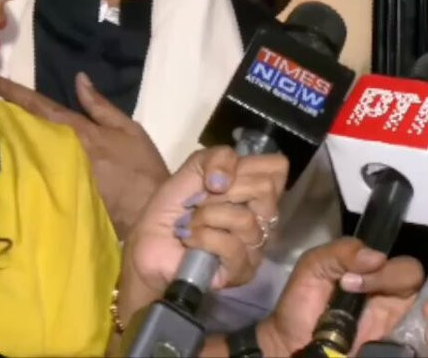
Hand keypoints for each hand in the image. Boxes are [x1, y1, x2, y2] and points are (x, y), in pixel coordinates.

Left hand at [0, 71, 169, 235]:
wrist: (145, 210)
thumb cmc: (141, 166)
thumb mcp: (129, 129)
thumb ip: (100, 106)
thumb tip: (80, 79)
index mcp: (78, 131)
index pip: (39, 106)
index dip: (13, 92)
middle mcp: (59, 149)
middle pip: (24, 127)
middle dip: (6, 112)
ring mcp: (52, 171)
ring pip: (24, 146)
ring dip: (10, 133)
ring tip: (0, 123)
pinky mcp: (53, 189)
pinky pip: (32, 166)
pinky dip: (21, 155)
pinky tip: (14, 152)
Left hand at [117, 147, 287, 323]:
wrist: (149, 244)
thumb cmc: (174, 207)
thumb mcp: (194, 168)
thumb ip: (218, 157)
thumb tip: (223, 182)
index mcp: (257, 189)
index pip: (278, 166)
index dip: (245, 166)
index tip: (218, 180)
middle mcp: (265, 215)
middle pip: (265, 187)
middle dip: (223, 192)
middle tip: (201, 203)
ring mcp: (258, 244)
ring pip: (246, 219)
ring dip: (207, 217)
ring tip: (191, 224)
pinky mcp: (243, 269)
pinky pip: (233, 246)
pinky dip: (203, 238)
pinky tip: (190, 240)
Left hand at [256, 237, 427, 355]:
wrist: (286, 348)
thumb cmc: (302, 306)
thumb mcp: (315, 268)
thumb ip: (342, 253)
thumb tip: (375, 257)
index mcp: (390, 285)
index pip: (412, 273)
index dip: (393, 275)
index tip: (358, 283)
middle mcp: (409, 310)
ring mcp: (411, 339)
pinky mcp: (407, 357)